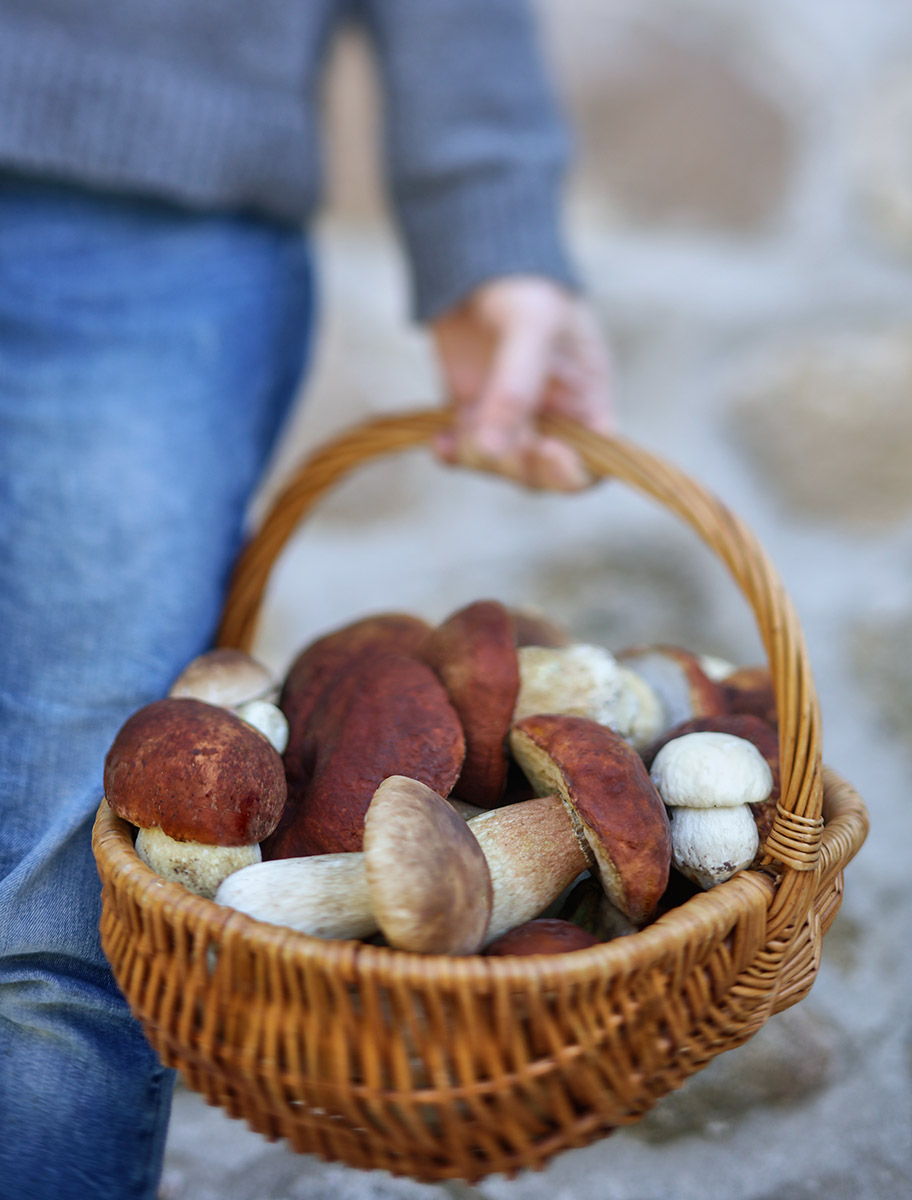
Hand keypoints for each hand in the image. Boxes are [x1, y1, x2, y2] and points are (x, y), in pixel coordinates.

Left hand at [430, 276, 614, 490]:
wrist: (475, 259)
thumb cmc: (524, 285)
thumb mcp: (531, 327)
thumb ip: (516, 387)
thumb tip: (493, 448)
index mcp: (587, 402)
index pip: (592, 466)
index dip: (569, 471)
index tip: (544, 446)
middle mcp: (553, 421)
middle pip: (541, 477)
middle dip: (513, 463)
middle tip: (485, 433)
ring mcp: (511, 422)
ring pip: (499, 468)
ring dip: (476, 456)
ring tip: (459, 425)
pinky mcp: (473, 417)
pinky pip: (464, 454)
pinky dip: (451, 454)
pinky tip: (439, 438)